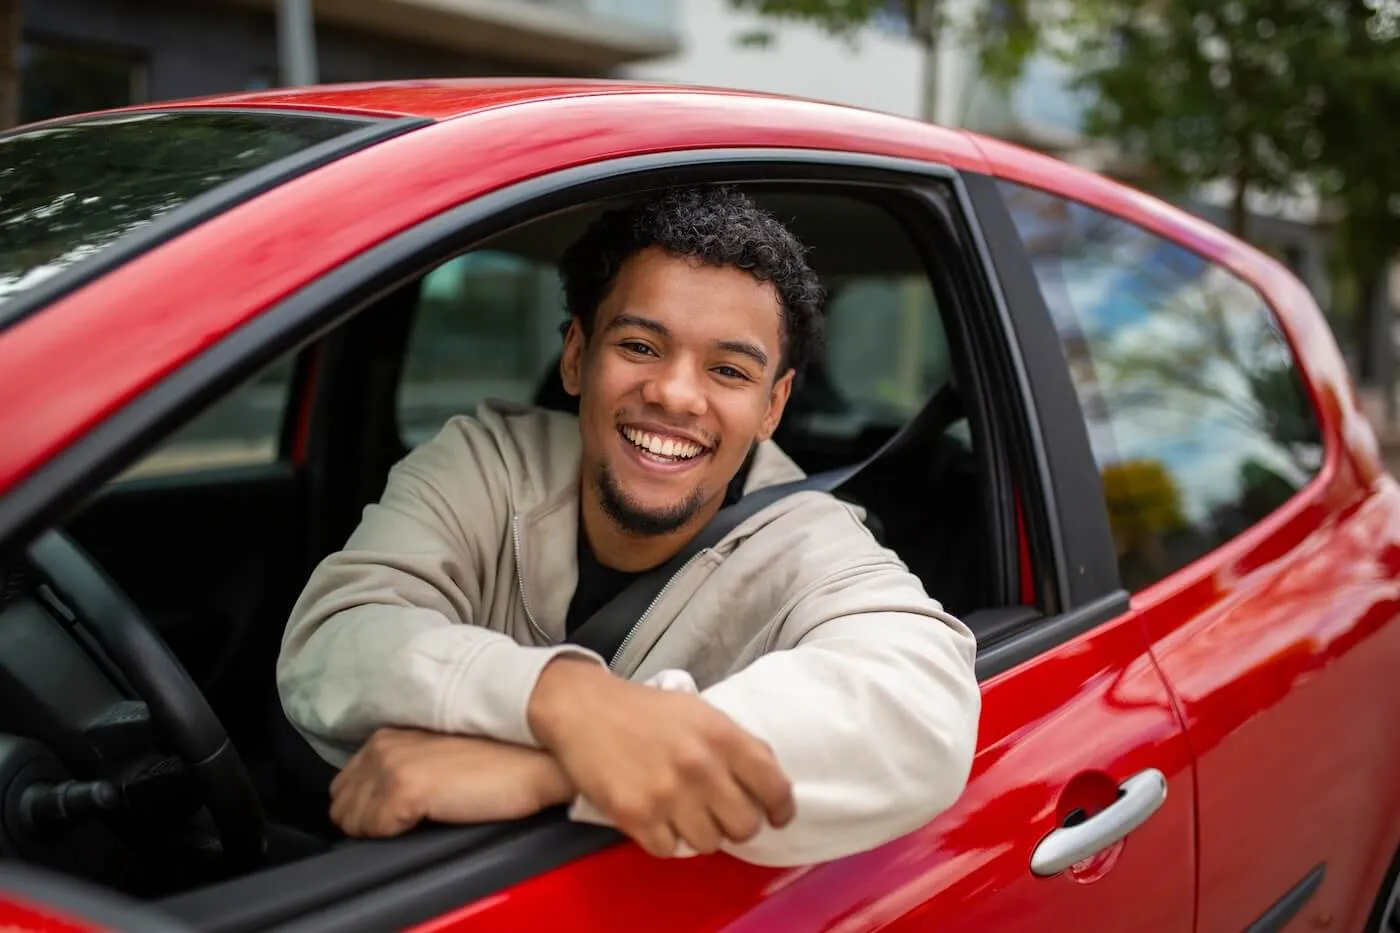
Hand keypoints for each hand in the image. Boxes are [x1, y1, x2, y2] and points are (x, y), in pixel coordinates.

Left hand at [329, 727, 574, 837]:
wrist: (536, 758)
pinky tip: (428, 821)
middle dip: (368, 820)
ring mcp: (391, 764)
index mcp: (390, 734)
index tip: (396, 815)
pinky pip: (375, 830)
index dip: (368, 808)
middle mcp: (383, 744)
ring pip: (352, 820)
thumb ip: (407, 766)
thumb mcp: (442, 755)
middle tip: (408, 823)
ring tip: (419, 823)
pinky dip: (395, 835)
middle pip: (342, 804)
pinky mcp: (405, 787)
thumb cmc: (503, 759)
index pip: (346, 785)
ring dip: (380, 830)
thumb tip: (384, 801)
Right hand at [527, 658, 793, 856]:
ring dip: (700, 833)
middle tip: (721, 814)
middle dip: (737, 824)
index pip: (775, 787)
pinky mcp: (635, 816)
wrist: (584, 709)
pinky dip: (665, 839)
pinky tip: (657, 817)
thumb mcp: (701, 713)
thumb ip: (737, 744)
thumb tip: (769, 783)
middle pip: (745, 826)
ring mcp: (667, 794)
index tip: (776, 816)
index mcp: (722, 735)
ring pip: (709, 843)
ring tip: (684, 812)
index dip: (782, 808)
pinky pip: (669, 850)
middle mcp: (700, 767)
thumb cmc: (646, 710)